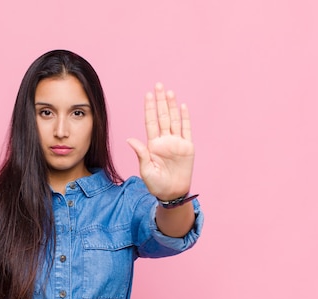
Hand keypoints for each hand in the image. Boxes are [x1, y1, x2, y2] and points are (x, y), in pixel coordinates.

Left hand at [127, 83, 194, 200]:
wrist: (172, 193)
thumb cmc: (156, 184)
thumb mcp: (146, 170)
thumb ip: (141, 153)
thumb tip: (130, 139)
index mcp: (153, 145)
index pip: (150, 122)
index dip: (150, 108)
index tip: (147, 95)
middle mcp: (165, 140)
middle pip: (162, 116)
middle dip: (160, 101)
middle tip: (158, 85)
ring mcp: (176, 143)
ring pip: (174, 120)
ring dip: (172, 106)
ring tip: (169, 92)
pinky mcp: (187, 147)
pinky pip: (186, 130)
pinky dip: (185, 118)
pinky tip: (182, 106)